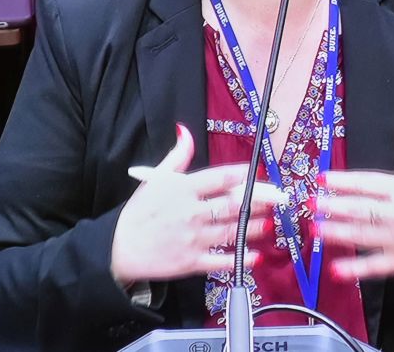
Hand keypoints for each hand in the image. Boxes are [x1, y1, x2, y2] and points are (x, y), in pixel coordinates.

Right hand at [110, 123, 281, 286]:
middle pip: (233, 204)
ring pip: (232, 231)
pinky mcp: (192, 262)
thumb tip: (185, 131)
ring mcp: (193, 238)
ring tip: (269, 224)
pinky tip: (254, 256)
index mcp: (183, 189)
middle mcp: (192, 212)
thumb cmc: (139, 213)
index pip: (220, 178)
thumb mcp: (155, 179)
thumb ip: (177, 156)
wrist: (119, 248)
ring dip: (254, 227)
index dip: (243, 175)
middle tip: (275, 200)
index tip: (259, 174)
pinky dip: (240, 259)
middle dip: (258, 202)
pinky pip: (221, 261)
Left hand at [317, 107, 393, 288]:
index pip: (369, 183)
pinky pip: (376, 266)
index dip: (344, 180)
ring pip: (363, 236)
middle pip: (361, 209)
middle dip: (334, 206)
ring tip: (316, 229)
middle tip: (311, 203)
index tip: (323, 177)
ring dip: (338, 233)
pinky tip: (336, 270)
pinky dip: (357, 269)